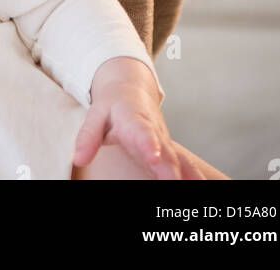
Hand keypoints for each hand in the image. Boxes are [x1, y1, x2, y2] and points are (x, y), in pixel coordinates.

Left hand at [73, 59, 201, 180]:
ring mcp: (164, 142)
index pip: (141, 132)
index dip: (148, 144)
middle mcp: (154, 131)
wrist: (131, 89)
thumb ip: (88, 137)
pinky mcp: (170, 151)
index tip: (153, 157)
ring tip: (191, 190)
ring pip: (178, 160)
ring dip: (185, 175)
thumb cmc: (112, 106)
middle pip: (164, 151)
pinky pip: (185, 164)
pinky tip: (201, 187)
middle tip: (172, 183)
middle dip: (169, 169)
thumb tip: (78, 159)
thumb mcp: (95, 115)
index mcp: (133, 119)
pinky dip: (194, 176)